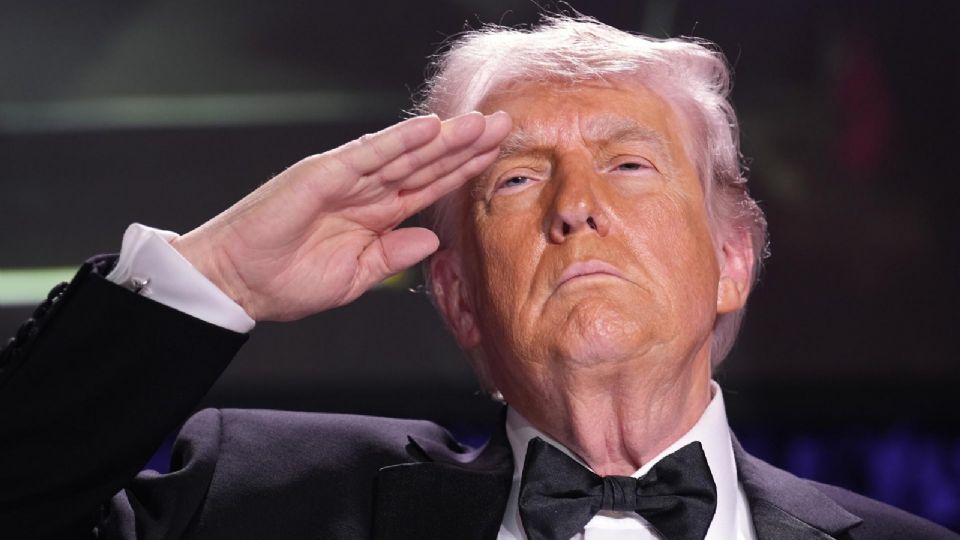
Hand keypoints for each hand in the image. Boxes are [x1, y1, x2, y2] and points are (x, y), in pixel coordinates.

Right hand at [171, 111, 510, 320]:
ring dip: (442, 138)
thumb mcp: (355, 276)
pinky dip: (398, 141)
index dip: (462, 171)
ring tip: (479, 124)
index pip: (428, 186)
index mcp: (374, 215)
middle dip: (464, 145)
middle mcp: (364, 191)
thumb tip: (432, 240)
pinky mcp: (321, 175)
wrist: (238, 285)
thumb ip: (393, 255)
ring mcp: (345, 179)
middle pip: (424, 163)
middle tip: (503, 125)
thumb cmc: (286, 281)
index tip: (496, 156)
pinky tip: (429, 128)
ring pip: (403, 153)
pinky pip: (367, 155)